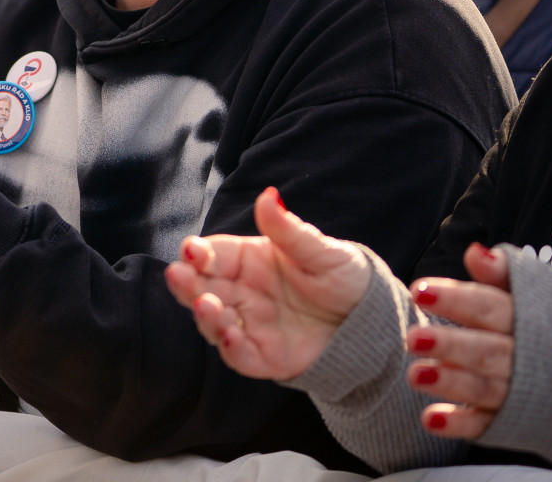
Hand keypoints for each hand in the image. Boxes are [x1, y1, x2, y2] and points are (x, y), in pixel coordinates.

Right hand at [164, 187, 374, 380]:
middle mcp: (242, 292)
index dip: (196, 253)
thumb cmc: (343, 277)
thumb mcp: (321, 251)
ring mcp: (250, 324)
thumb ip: (289, 230)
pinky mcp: (264, 356)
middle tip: (179, 276)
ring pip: (213, 322)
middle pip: (201, 287)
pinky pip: (240, 356)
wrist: (372, 321)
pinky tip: (230, 337)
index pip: (212, 254)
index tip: (192, 251)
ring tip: (205, 305)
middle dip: (186, 283)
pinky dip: (230, 349)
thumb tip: (268, 194)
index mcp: (248, 260)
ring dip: (204, 315)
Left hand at [407, 243, 513, 439]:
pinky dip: (461, 424)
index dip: (456, 299)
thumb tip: (474, 251)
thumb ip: (504, 275)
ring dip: (451, 384)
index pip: (490, 307)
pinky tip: (431, 419)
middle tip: (412, 337)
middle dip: (450, 345)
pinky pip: (489, 426)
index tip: (419, 290)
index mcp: (530, 321)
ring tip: (415, 375)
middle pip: (486, 351)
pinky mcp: (516, 422)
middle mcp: (527, 359)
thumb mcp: (543, 294)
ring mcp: (523, 394)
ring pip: (486, 389)